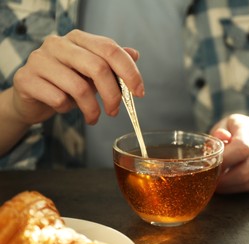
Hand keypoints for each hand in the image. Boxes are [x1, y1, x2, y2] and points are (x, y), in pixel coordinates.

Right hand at [12, 29, 143, 124]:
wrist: (31, 96)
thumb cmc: (65, 82)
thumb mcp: (91, 72)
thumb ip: (112, 63)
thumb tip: (135, 55)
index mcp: (78, 39)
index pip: (110, 49)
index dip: (129, 72)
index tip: (139, 93)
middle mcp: (58, 44)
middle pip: (98, 67)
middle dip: (113, 95)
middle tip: (115, 111)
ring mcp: (40, 60)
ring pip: (79, 87)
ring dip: (92, 109)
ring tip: (93, 117)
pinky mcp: (26, 79)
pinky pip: (58, 99)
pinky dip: (67, 109)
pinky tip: (65, 108)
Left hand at [210, 114, 248, 193]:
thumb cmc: (238, 129)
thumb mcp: (225, 124)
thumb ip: (219, 132)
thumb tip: (220, 136)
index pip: (241, 149)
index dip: (225, 162)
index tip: (210, 167)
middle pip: (246, 172)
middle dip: (225, 181)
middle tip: (211, 181)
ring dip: (231, 187)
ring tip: (220, 182)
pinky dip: (242, 188)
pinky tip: (234, 181)